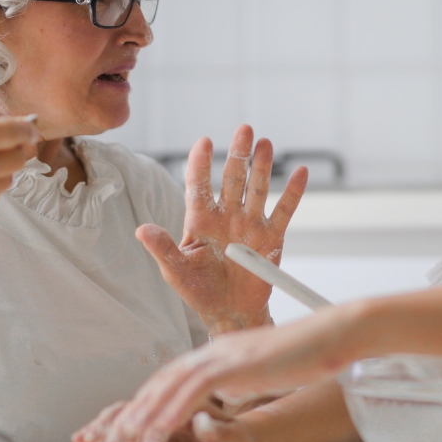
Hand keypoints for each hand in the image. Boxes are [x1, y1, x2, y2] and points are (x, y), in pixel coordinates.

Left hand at [78, 308, 360, 441]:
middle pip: (160, 382)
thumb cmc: (307, 355)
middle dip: (132, 415)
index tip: (128, 432)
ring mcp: (223, 355)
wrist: (332, 334)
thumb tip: (224, 397)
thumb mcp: (263, 371)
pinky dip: (171, 412)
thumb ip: (238, 381)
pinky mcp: (235, 364)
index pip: (170, 379)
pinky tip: (157, 434)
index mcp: (218, 353)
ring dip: (143, 419)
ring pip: (169, 387)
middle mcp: (213, 351)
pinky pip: (193, 390)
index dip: (146, 405)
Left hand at [136, 125, 306, 332]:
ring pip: (257, 189)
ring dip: (262, 166)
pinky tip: (300, 172)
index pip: (199, 186)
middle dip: (238, 155)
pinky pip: (283, 212)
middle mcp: (226, 216)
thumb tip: (141, 229)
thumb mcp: (175, 271)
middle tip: (244, 129)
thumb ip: (162, 249)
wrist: (230, 312)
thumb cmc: (199, 291)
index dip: (200, 163)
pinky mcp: (271, 238)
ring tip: (265, 144)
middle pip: (232, 179)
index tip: (204, 142)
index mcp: (200, 220)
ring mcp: (250, 224)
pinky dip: (293, 193)